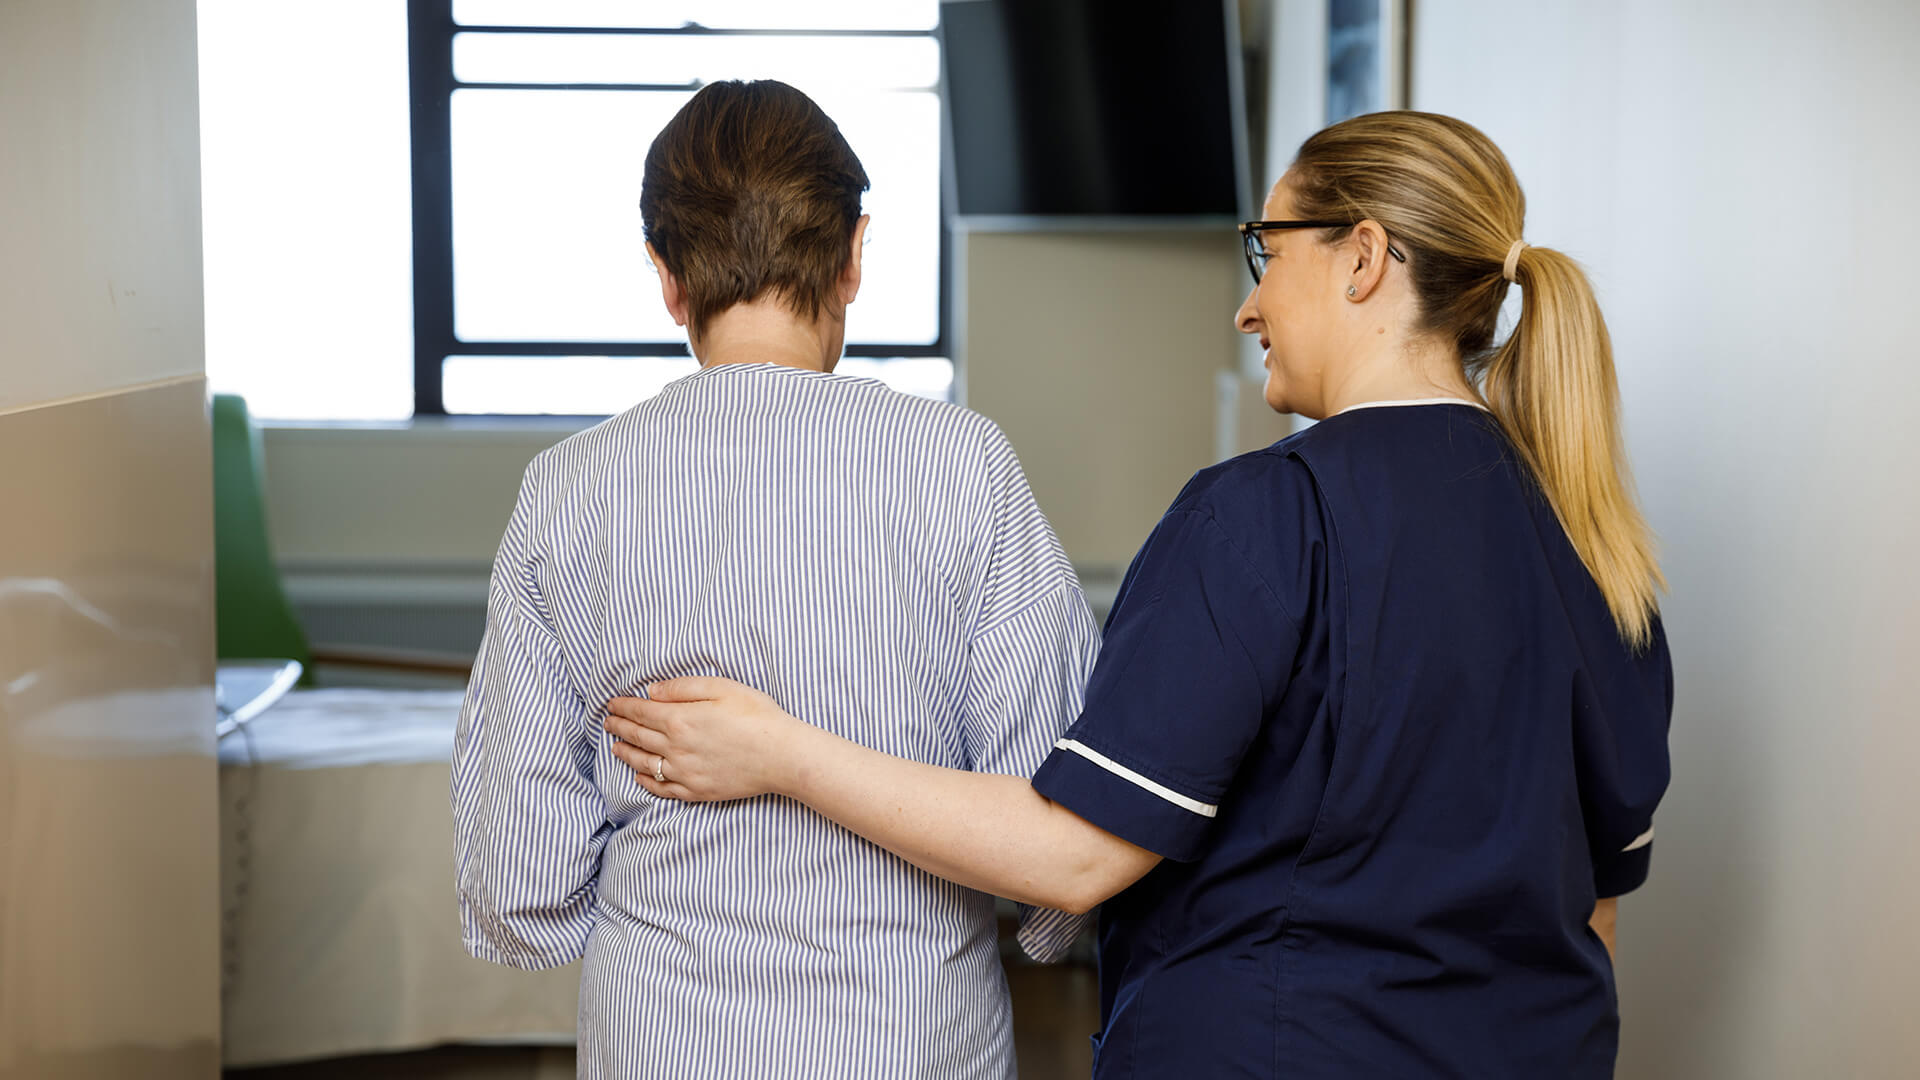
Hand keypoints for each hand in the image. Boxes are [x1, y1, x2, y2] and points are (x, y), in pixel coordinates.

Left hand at [603, 677, 802, 801]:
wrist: (781, 756)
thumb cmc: (757, 716)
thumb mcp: (722, 688)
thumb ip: (682, 687)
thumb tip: (651, 691)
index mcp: (680, 719)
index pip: (640, 711)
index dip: (623, 706)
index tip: (611, 704)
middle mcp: (675, 748)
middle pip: (637, 736)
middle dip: (619, 727)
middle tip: (607, 722)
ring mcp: (684, 773)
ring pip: (643, 764)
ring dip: (626, 753)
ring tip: (615, 747)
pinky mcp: (696, 791)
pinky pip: (661, 789)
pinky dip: (645, 782)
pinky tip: (638, 776)